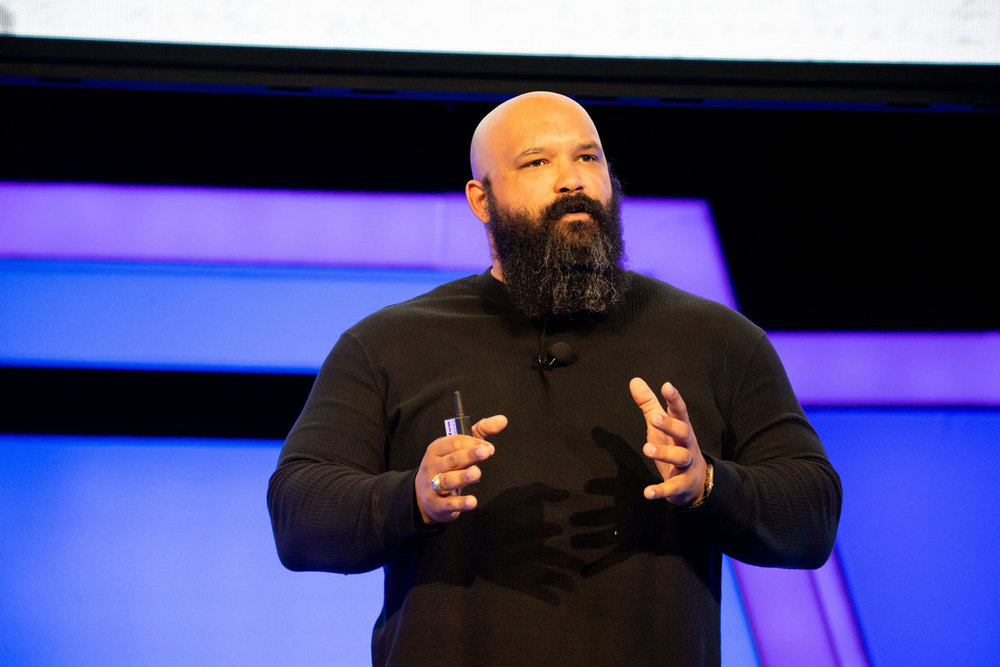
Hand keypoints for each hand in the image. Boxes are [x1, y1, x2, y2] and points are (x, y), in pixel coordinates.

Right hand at [415, 415, 506, 523]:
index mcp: (437, 449)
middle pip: (452, 459)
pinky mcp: (437, 504)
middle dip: (469, 455)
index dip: (472, 442)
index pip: (454, 442)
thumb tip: (503, 420)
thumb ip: (481, 432)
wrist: (423, 495)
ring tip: (477, 473)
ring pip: (448, 480)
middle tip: (486, 452)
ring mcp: (432, 486)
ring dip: (463, 477)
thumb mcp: (460, 447)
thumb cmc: (447, 466)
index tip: (489, 447)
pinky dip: (460, 503)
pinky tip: (472, 502)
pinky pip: (448, 504)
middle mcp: (433, 466)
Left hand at [629, 378, 705, 505]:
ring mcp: (687, 465)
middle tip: (653, 418)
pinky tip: (647, 492)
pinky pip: (672, 488)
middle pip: (683, 432)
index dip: (674, 399)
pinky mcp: (682, 485)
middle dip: (670, 425)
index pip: (680, 411)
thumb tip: (634, 380)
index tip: (667, 386)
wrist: (695, 483)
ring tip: (646, 449)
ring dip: (664, 453)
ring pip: (680, 457)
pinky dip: (661, 490)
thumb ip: (648, 404)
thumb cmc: (675, 446)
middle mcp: (687, 445)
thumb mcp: (662, 425)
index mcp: (682, 428)